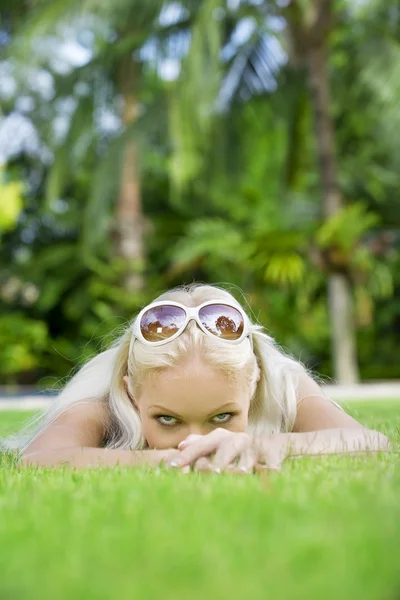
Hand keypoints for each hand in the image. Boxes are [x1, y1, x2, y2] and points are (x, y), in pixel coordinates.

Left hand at [165, 429, 287, 472]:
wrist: (272, 445)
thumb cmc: (237, 448)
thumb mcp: (218, 444)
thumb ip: (199, 445)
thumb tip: (180, 446)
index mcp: (220, 438)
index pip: (201, 446)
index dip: (187, 456)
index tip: (173, 466)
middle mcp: (236, 440)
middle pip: (224, 449)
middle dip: (217, 460)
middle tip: (209, 472)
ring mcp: (254, 448)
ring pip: (247, 459)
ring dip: (242, 468)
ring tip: (239, 474)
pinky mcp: (273, 456)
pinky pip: (272, 464)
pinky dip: (271, 470)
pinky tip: (271, 475)